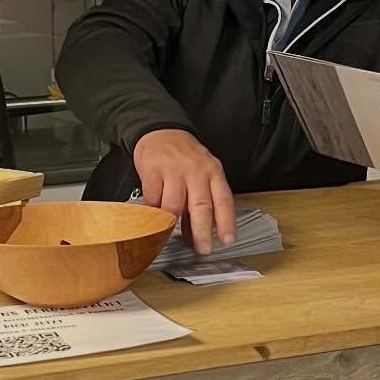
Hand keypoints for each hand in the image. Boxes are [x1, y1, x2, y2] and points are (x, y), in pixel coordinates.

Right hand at [133, 129, 235, 256]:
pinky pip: (153, 199)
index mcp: (213, 172)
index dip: (227, 222)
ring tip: (171, 234)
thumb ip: (201, 200)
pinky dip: (153, 211)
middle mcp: (196, 171)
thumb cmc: (183, 156)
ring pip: (174, 205)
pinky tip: (154, 214)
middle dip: (202, 232)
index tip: (227, 241)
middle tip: (202, 249)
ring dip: (172, 224)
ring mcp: (174, 170)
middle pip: (201, 206)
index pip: (224, 200)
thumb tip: (197, 234)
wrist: (160, 130)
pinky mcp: (153, 171)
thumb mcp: (201, 172)